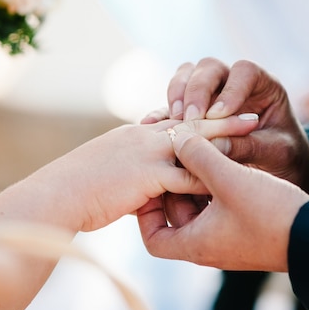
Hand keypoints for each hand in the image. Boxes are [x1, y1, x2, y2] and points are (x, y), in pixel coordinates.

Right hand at [27, 114, 260, 232]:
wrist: (55, 196)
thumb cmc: (75, 190)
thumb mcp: (105, 174)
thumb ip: (130, 177)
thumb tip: (141, 191)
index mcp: (134, 135)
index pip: (174, 121)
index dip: (201, 118)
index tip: (222, 113)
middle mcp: (142, 136)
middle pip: (192, 122)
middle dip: (224, 117)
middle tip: (253, 114)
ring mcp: (145, 152)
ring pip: (195, 141)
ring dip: (226, 138)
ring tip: (253, 133)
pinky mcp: (147, 174)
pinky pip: (187, 175)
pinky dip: (211, 175)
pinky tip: (233, 175)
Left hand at [136, 128, 308, 271]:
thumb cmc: (270, 213)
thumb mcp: (229, 178)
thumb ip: (198, 154)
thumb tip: (176, 137)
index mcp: (196, 244)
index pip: (153, 238)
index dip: (146, 211)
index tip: (153, 183)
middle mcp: (208, 246)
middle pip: (175, 218)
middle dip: (173, 187)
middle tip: (176, 158)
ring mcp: (228, 239)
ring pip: (198, 209)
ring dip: (196, 183)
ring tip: (200, 154)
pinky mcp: (246, 230)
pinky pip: (219, 208)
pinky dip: (215, 187)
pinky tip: (223, 162)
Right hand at [142, 58, 308, 193]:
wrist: (276, 177)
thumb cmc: (284, 161)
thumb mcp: (275, 155)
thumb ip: (247, 147)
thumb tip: (214, 145)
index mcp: (263, 86)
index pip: (244, 72)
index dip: (231, 89)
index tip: (219, 114)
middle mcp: (234, 84)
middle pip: (210, 68)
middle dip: (197, 90)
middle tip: (191, 117)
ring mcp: (210, 95)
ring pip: (187, 76)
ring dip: (177, 94)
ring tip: (176, 121)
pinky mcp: (192, 112)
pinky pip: (172, 104)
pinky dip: (162, 113)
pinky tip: (153, 126)